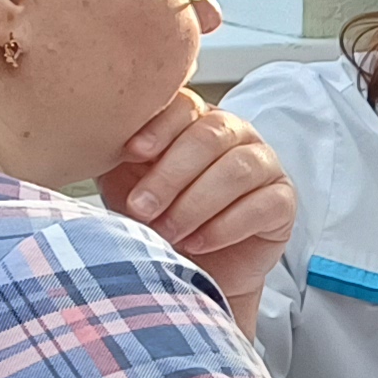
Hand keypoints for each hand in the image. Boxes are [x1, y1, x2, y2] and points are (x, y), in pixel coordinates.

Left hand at [109, 92, 295, 330]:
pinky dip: (225, 226)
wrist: (188, 273)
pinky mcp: (282, 202)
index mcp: (195, 121)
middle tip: (141, 209)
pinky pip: (261, 205)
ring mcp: (264, 165)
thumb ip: (117, 156)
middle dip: (171, 175)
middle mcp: (235, 135)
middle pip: (210, 136)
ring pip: (237, 169)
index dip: (159, 126)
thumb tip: (94, 136)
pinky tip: (197, 242)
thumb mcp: (126, 183)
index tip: (132, 153)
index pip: (185, 105)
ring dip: (196, 203)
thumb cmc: (155, 221)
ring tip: (168, 232)